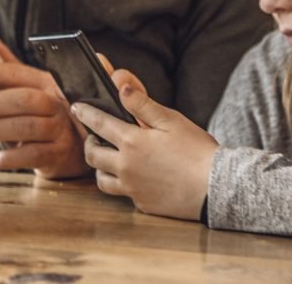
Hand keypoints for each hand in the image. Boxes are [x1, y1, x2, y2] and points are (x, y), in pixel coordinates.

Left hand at [0, 39, 88, 179]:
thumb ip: (9, 71)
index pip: (16, 72)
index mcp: (46, 83)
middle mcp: (56, 103)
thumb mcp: (28, 91)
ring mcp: (59, 129)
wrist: (71, 152)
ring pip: (27, 127)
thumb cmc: (41, 117)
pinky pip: (31, 155)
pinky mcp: (57, 154)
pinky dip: (7, 158)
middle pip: (23, 99)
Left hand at [71, 75, 216, 220]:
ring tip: (107, 160)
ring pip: (101, 179)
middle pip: (92, 155)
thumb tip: (121, 88)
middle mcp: (125, 166)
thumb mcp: (171, 120)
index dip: (85, 114)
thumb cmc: (196, 150)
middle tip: (93, 137)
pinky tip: (133, 178)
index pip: (98, 123)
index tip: (76, 108)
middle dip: (89, 142)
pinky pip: (123, 194)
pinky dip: (123, 184)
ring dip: (100, 168)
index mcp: (131, 141)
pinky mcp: (143, 204)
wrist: (215, 187)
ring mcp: (132, 188)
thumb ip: (143, 105)